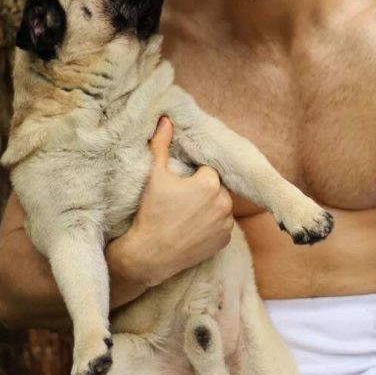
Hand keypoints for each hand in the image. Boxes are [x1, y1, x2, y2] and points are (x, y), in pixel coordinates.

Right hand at [127, 116, 233, 284]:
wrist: (149, 255)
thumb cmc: (150, 213)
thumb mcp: (154, 176)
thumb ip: (161, 145)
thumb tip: (166, 119)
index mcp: (210, 183)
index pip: (207, 170)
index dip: (193, 177)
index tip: (179, 186)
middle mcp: (224, 203)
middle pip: (217, 188)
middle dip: (204, 191)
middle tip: (182, 201)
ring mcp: (226, 224)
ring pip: (221, 207)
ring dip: (210, 208)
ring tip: (187, 215)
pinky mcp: (225, 241)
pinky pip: (222, 226)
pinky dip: (212, 226)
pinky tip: (194, 229)